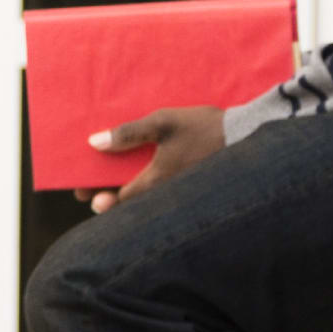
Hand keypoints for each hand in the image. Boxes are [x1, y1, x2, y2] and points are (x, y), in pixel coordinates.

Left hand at [82, 104, 227, 209]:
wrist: (246, 135)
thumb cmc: (204, 129)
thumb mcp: (164, 123)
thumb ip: (129, 133)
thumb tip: (95, 142)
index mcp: (156, 182)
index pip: (120, 201)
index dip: (100, 199)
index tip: (86, 196)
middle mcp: (166, 196)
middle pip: (132, 208)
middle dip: (111, 204)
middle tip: (94, 197)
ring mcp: (180, 194)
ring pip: (147, 204)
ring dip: (129, 198)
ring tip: (115, 190)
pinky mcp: (191, 187)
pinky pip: (162, 195)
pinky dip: (147, 190)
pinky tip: (144, 179)